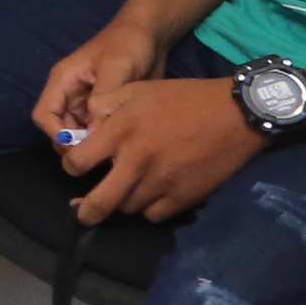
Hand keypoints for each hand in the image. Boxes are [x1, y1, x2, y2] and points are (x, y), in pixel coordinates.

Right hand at [33, 20, 165, 146]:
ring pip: (77, 134)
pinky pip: (96, 131)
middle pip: (58, 129)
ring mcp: (87, 104)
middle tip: (99, 156)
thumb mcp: (116, 69)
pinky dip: (103, 140)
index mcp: (63, 81)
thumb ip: (101, 101)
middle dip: (73, 144)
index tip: (80, 148)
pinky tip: (121, 145)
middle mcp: (70, 95)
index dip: (55, 134)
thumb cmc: (127, 45)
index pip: (43, 115)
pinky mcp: (103, 109)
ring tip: (112, 152)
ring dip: (89, 144)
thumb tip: (94, 137)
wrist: (150, 35)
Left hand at [63, 77, 261, 224]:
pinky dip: (148, 209)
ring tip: (122, 194)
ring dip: (121, 203)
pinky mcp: (186, 197)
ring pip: (129, 208)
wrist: (235, 114)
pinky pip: (156, 215)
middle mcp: (138, 162)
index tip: (75, 167)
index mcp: (121, 132)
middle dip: (86, 212)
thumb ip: (103, 105)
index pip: (78, 162)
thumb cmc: (181, 98)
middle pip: (101, 201)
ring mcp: (163, 183)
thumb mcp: (135, 89)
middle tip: (81, 215)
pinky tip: (149, 197)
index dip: (71, 166)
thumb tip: (83, 126)